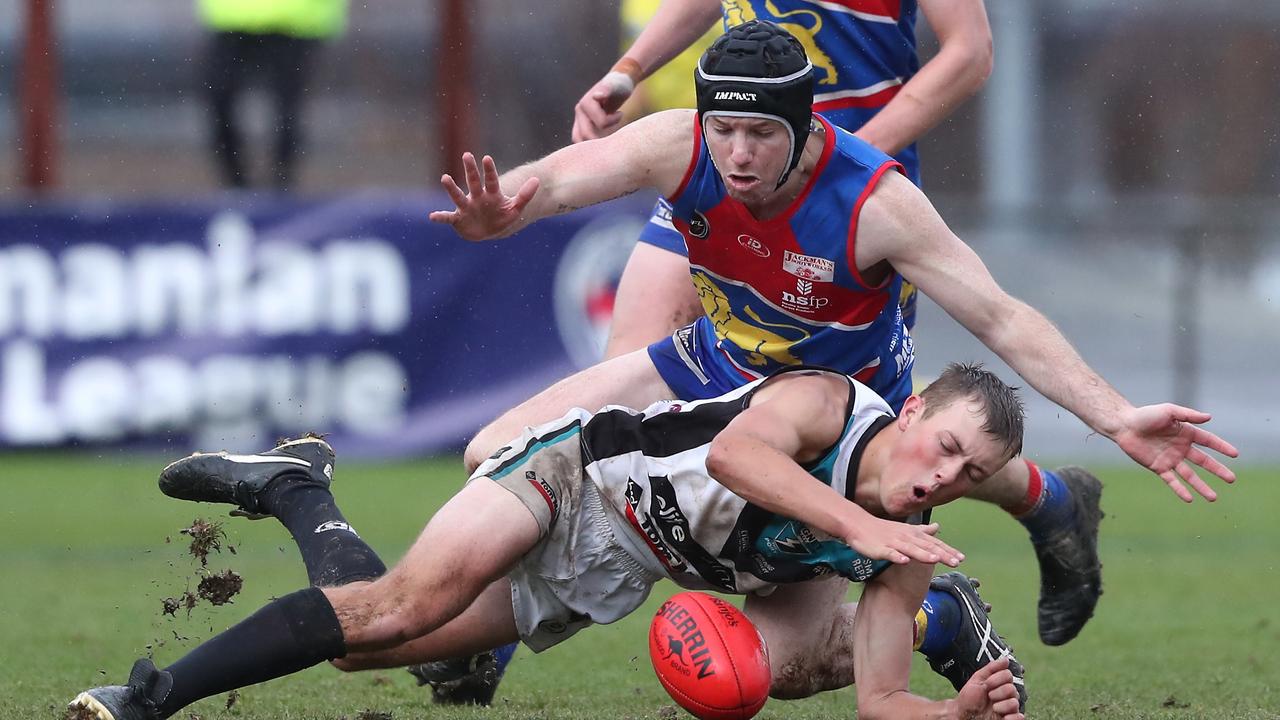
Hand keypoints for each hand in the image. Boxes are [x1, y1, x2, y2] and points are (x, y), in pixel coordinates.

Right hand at [427, 152, 539, 240]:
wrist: (489, 231)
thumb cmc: (502, 217)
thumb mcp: (515, 209)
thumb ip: (525, 195)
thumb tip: (537, 180)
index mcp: (491, 194)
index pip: (491, 180)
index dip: (489, 170)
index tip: (487, 158)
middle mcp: (477, 197)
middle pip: (473, 181)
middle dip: (471, 170)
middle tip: (467, 155)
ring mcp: (467, 207)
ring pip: (458, 196)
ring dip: (452, 188)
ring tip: (445, 178)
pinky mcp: (458, 219)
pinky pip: (448, 217)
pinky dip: (440, 217)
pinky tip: (432, 216)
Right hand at [571, 73, 634, 141]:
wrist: (617, 84)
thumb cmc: (619, 85)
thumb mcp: (616, 86)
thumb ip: (607, 90)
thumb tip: (597, 96)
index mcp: (586, 103)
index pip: (601, 123)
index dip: (613, 121)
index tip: (621, 113)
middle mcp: (579, 111)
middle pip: (586, 135)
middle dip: (602, 138)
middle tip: (615, 130)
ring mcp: (579, 119)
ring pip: (579, 139)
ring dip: (592, 144)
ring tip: (608, 136)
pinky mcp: (581, 125)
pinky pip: (581, 139)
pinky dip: (591, 144)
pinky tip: (603, 138)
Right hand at [844, 518, 963, 566]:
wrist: (859, 525)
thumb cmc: (883, 529)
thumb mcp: (906, 529)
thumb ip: (923, 530)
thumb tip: (937, 527)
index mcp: (913, 534)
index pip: (933, 543)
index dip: (947, 550)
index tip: (961, 558)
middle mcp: (906, 537)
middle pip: (926, 547)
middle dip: (942, 554)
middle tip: (956, 562)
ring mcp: (893, 542)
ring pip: (911, 549)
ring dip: (923, 554)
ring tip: (935, 560)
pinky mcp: (880, 548)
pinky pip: (890, 553)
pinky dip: (897, 556)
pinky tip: (904, 561)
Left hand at [954, 657, 1024, 719]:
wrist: (963, 714)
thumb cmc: (969, 698)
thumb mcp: (977, 680)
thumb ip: (991, 668)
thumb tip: (1006, 659)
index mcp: (1000, 684)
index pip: (1008, 675)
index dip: (997, 679)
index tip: (986, 684)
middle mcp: (1006, 695)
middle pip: (1012, 688)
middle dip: (998, 692)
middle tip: (989, 696)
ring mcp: (1008, 708)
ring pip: (1015, 703)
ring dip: (1002, 705)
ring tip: (993, 708)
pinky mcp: (1009, 719)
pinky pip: (1019, 717)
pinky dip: (1013, 717)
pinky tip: (1003, 717)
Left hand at [1113, 403, 1238, 501]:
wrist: (1124, 425)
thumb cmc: (1145, 415)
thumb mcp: (1168, 411)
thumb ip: (1188, 415)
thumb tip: (1209, 417)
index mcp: (1186, 433)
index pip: (1208, 441)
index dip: (1221, 447)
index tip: (1235, 454)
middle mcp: (1181, 447)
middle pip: (1203, 461)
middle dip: (1217, 470)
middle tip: (1232, 479)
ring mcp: (1170, 459)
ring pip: (1190, 475)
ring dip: (1201, 486)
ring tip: (1213, 498)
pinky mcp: (1158, 467)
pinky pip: (1171, 481)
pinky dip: (1180, 490)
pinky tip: (1189, 499)